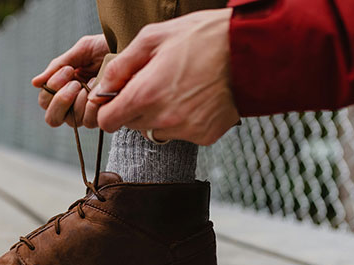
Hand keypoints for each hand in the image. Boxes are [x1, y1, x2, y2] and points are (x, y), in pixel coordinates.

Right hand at [32, 34, 108, 127]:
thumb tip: (35, 83)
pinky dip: (93, 105)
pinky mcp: (105, 117)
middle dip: (59, 101)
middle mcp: (74, 105)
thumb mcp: (81, 52)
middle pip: (53, 119)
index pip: (45, 102)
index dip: (51, 90)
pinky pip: (91, 121)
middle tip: (74, 83)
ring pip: (72, 122)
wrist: (132, 48)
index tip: (67, 70)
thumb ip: (58, 66)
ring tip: (91, 83)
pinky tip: (101, 90)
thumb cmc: (107, 48)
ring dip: (78, 102)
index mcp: (64, 89)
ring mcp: (90, 113)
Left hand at [88, 8, 238, 144]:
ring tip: (179, 89)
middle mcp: (162, 119)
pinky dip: (184, 120)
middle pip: (131, 125)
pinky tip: (197, 98)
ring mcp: (184, 130)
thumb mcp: (154, 38)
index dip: (109, 110)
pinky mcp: (204, 136)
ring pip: (156, 131)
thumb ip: (121, 65)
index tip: (116, 100)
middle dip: (135, 108)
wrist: (251, 51)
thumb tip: (103, 86)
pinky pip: (182, 134)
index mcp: (144, 95)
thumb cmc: (202, 38)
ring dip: (159, 116)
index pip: (108, 122)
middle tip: (154, 85)